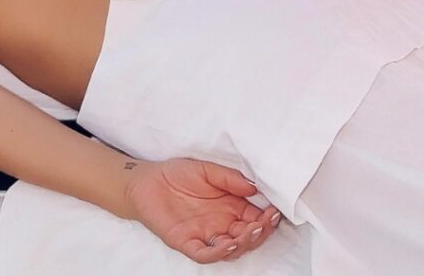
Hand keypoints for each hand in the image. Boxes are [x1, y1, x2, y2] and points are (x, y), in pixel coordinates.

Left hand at [125, 158, 281, 263]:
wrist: (147, 180)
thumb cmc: (177, 174)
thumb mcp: (207, 170)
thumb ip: (229, 178)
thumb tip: (254, 187)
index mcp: (230, 207)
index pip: (254, 218)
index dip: (267, 217)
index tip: (276, 210)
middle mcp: (220, 224)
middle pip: (247, 237)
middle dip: (261, 231)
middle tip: (268, 221)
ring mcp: (204, 235)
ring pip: (230, 249)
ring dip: (244, 243)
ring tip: (253, 230)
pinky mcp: (186, 242)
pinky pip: (204, 253)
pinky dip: (218, 252)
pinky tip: (229, 243)